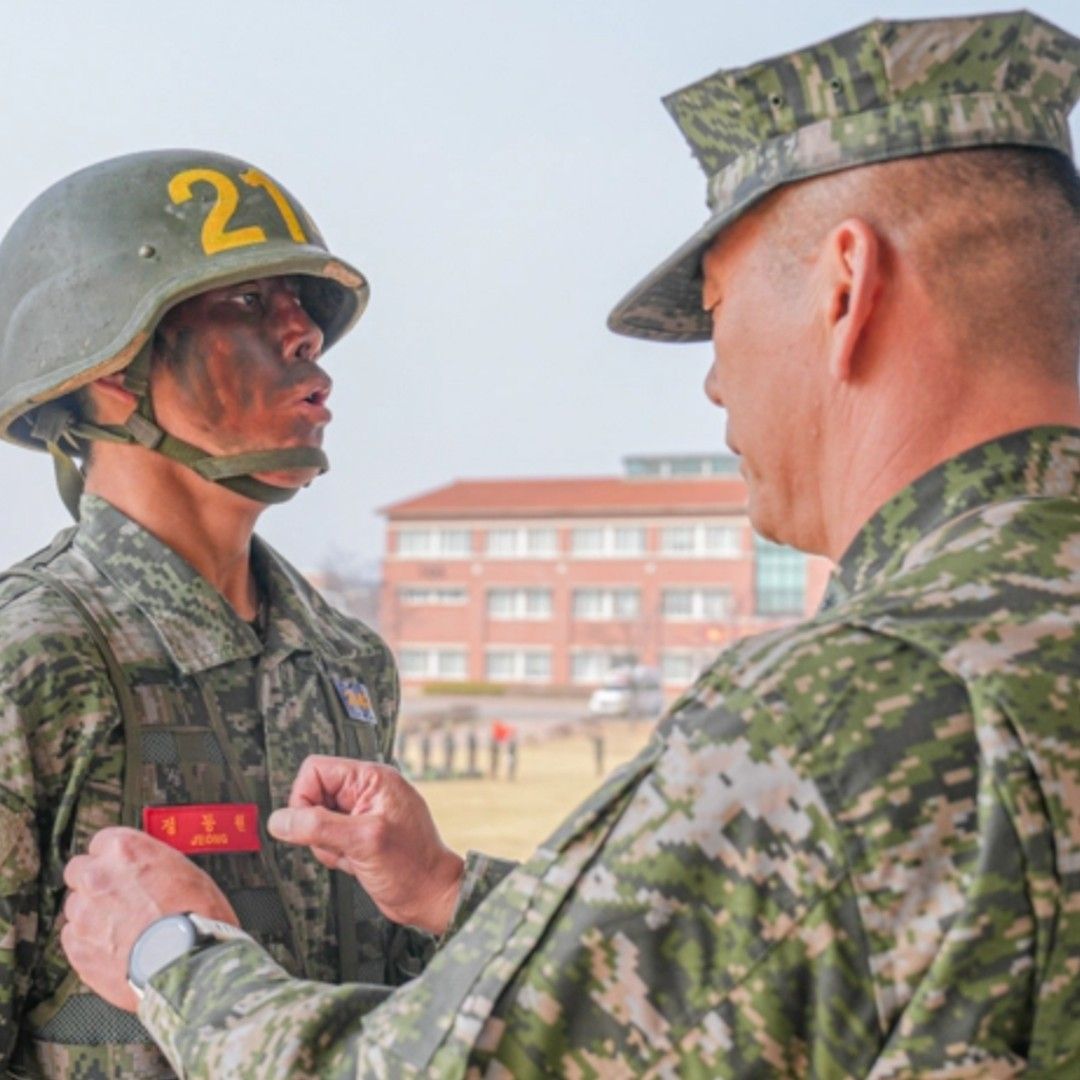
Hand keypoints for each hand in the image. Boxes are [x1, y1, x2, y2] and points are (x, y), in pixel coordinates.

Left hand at [61, 827, 237, 1011]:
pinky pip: (73, 938)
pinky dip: (89, 941)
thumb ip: (155, 865)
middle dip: (95, 882)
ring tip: (122, 929)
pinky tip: (116, 947)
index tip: (121, 867)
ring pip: (76, 906)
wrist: (187, 962)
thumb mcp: (188, 872)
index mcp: (125, 851)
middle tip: (119, 898)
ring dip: (93, 913)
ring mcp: (83, 913)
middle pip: (78, 870)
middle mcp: (97, 877)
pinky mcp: (77, 948)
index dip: (114, 857)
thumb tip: (149, 870)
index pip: (101, 841)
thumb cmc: (196, 917)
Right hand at [268, 756, 463, 934]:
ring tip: (354, 856)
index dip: (304, 797)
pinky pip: (328, 840)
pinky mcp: (360, 836)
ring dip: (327, 846)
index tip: (309, 824)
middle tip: (342, 844)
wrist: (430, 897)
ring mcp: (363, 815)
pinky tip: (357, 864)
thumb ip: (318, 826)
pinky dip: (335, 856)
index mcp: (372, 778)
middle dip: (317, 827)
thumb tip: (280, 819)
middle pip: (313, 797)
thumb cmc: (412, 866)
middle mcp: (367, 792)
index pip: (316, 770)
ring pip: (317, 822)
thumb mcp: (363, 841)